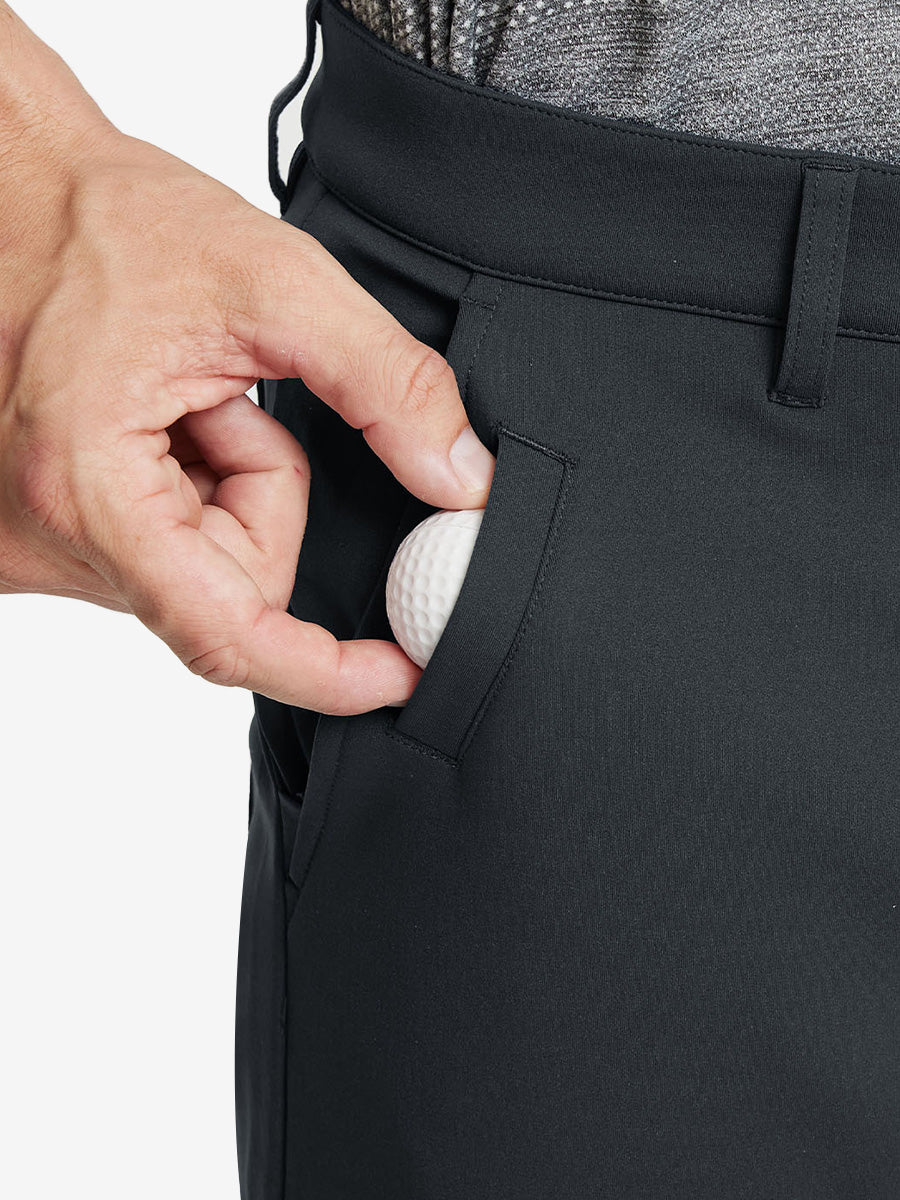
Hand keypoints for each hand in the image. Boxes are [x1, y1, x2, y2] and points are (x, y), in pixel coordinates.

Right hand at [0, 18, 494, 714]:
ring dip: (225, 486)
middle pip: (231, 588)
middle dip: (265, 497)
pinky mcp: (43, 537)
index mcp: (88, 485)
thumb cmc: (112, 223)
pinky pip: (163, 554)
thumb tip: (460, 482)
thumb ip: (388, 386)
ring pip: (203, 570)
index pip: (226, 633)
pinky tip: (159, 417)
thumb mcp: (277, 284)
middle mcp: (45, 539)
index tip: (396, 674)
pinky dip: (189, 491)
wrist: (15, 195)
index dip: (324, 669)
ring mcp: (35, 545)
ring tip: (183, 397)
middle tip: (227, 400)